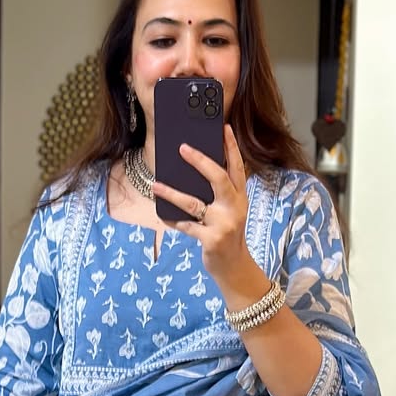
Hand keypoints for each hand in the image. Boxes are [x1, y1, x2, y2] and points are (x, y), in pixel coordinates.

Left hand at [151, 124, 260, 296]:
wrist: (233, 267)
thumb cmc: (227, 234)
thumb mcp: (229, 212)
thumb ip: (219, 195)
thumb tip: (192, 173)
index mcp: (240, 197)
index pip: (237, 167)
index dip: (231, 147)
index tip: (224, 128)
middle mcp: (234, 208)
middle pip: (218, 178)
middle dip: (200, 161)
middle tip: (182, 148)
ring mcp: (223, 224)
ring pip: (193, 203)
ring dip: (172, 193)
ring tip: (155, 185)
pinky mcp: (211, 239)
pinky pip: (186, 226)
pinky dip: (172, 220)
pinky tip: (161, 215)